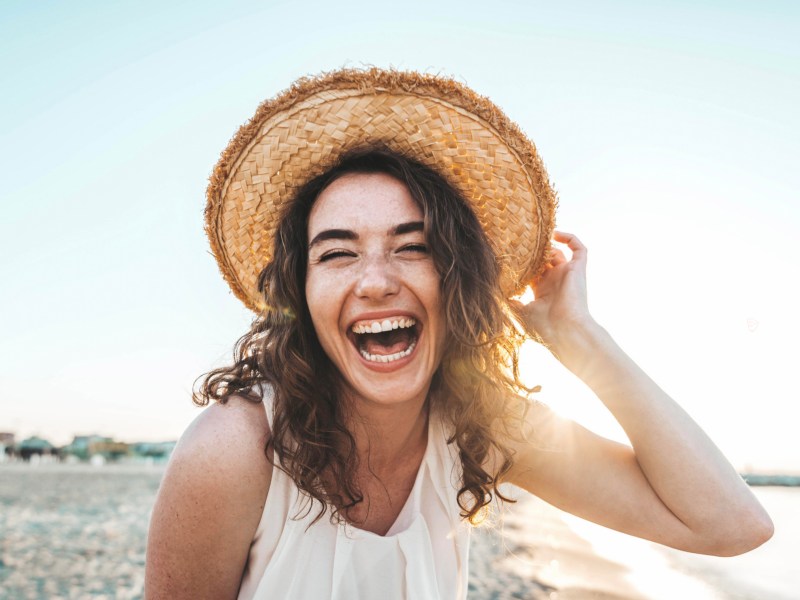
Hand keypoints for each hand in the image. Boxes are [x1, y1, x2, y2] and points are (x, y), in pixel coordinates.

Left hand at [511, 231, 594, 354]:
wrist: (565, 330)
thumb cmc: (544, 327)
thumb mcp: (520, 313)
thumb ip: (510, 302)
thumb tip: (498, 295)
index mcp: (542, 292)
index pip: (533, 272)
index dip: (523, 263)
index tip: (509, 255)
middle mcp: (555, 282)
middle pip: (545, 260)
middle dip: (534, 252)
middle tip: (519, 242)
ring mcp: (567, 275)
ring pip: (559, 252)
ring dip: (547, 245)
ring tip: (533, 239)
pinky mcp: (578, 270)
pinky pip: (580, 249)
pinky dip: (570, 238)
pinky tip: (554, 233)